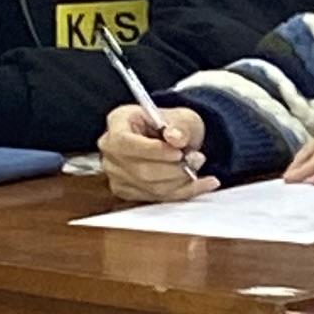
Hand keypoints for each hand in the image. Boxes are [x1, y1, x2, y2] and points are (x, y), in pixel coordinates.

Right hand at [96, 101, 211, 202]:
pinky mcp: (128, 192)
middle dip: (173, 168)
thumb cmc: (173, 125)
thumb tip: (175, 137)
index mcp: (118, 122)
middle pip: (139, 169)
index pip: (125, 142)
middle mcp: (111, 150)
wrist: (174, 142)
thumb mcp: (183, 117)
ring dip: (181, 180)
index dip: (152, 150)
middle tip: (197, 159)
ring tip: (198, 166)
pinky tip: (202, 183)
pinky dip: (184, 191)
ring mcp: (117, 174)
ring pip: (150, 187)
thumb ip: (181, 125)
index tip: (178, 152)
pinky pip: (158, 197)